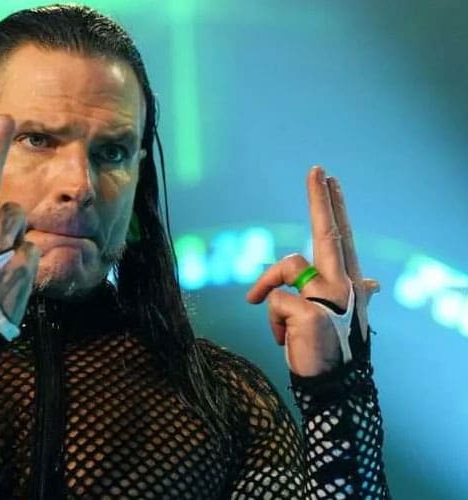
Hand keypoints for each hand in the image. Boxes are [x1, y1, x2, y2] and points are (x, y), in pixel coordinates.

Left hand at [246, 166, 379, 375]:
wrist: (331, 385)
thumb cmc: (327, 348)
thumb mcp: (337, 317)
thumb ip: (350, 293)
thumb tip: (373, 282)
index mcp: (346, 282)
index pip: (339, 236)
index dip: (333, 207)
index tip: (327, 179)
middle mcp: (343, 284)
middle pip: (327, 232)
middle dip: (320, 199)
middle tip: (316, 168)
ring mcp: (328, 296)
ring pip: (286, 268)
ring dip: (270, 292)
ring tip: (283, 329)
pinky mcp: (309, 312)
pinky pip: (273, 302)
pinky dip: (272, 323)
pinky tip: (286, 341)